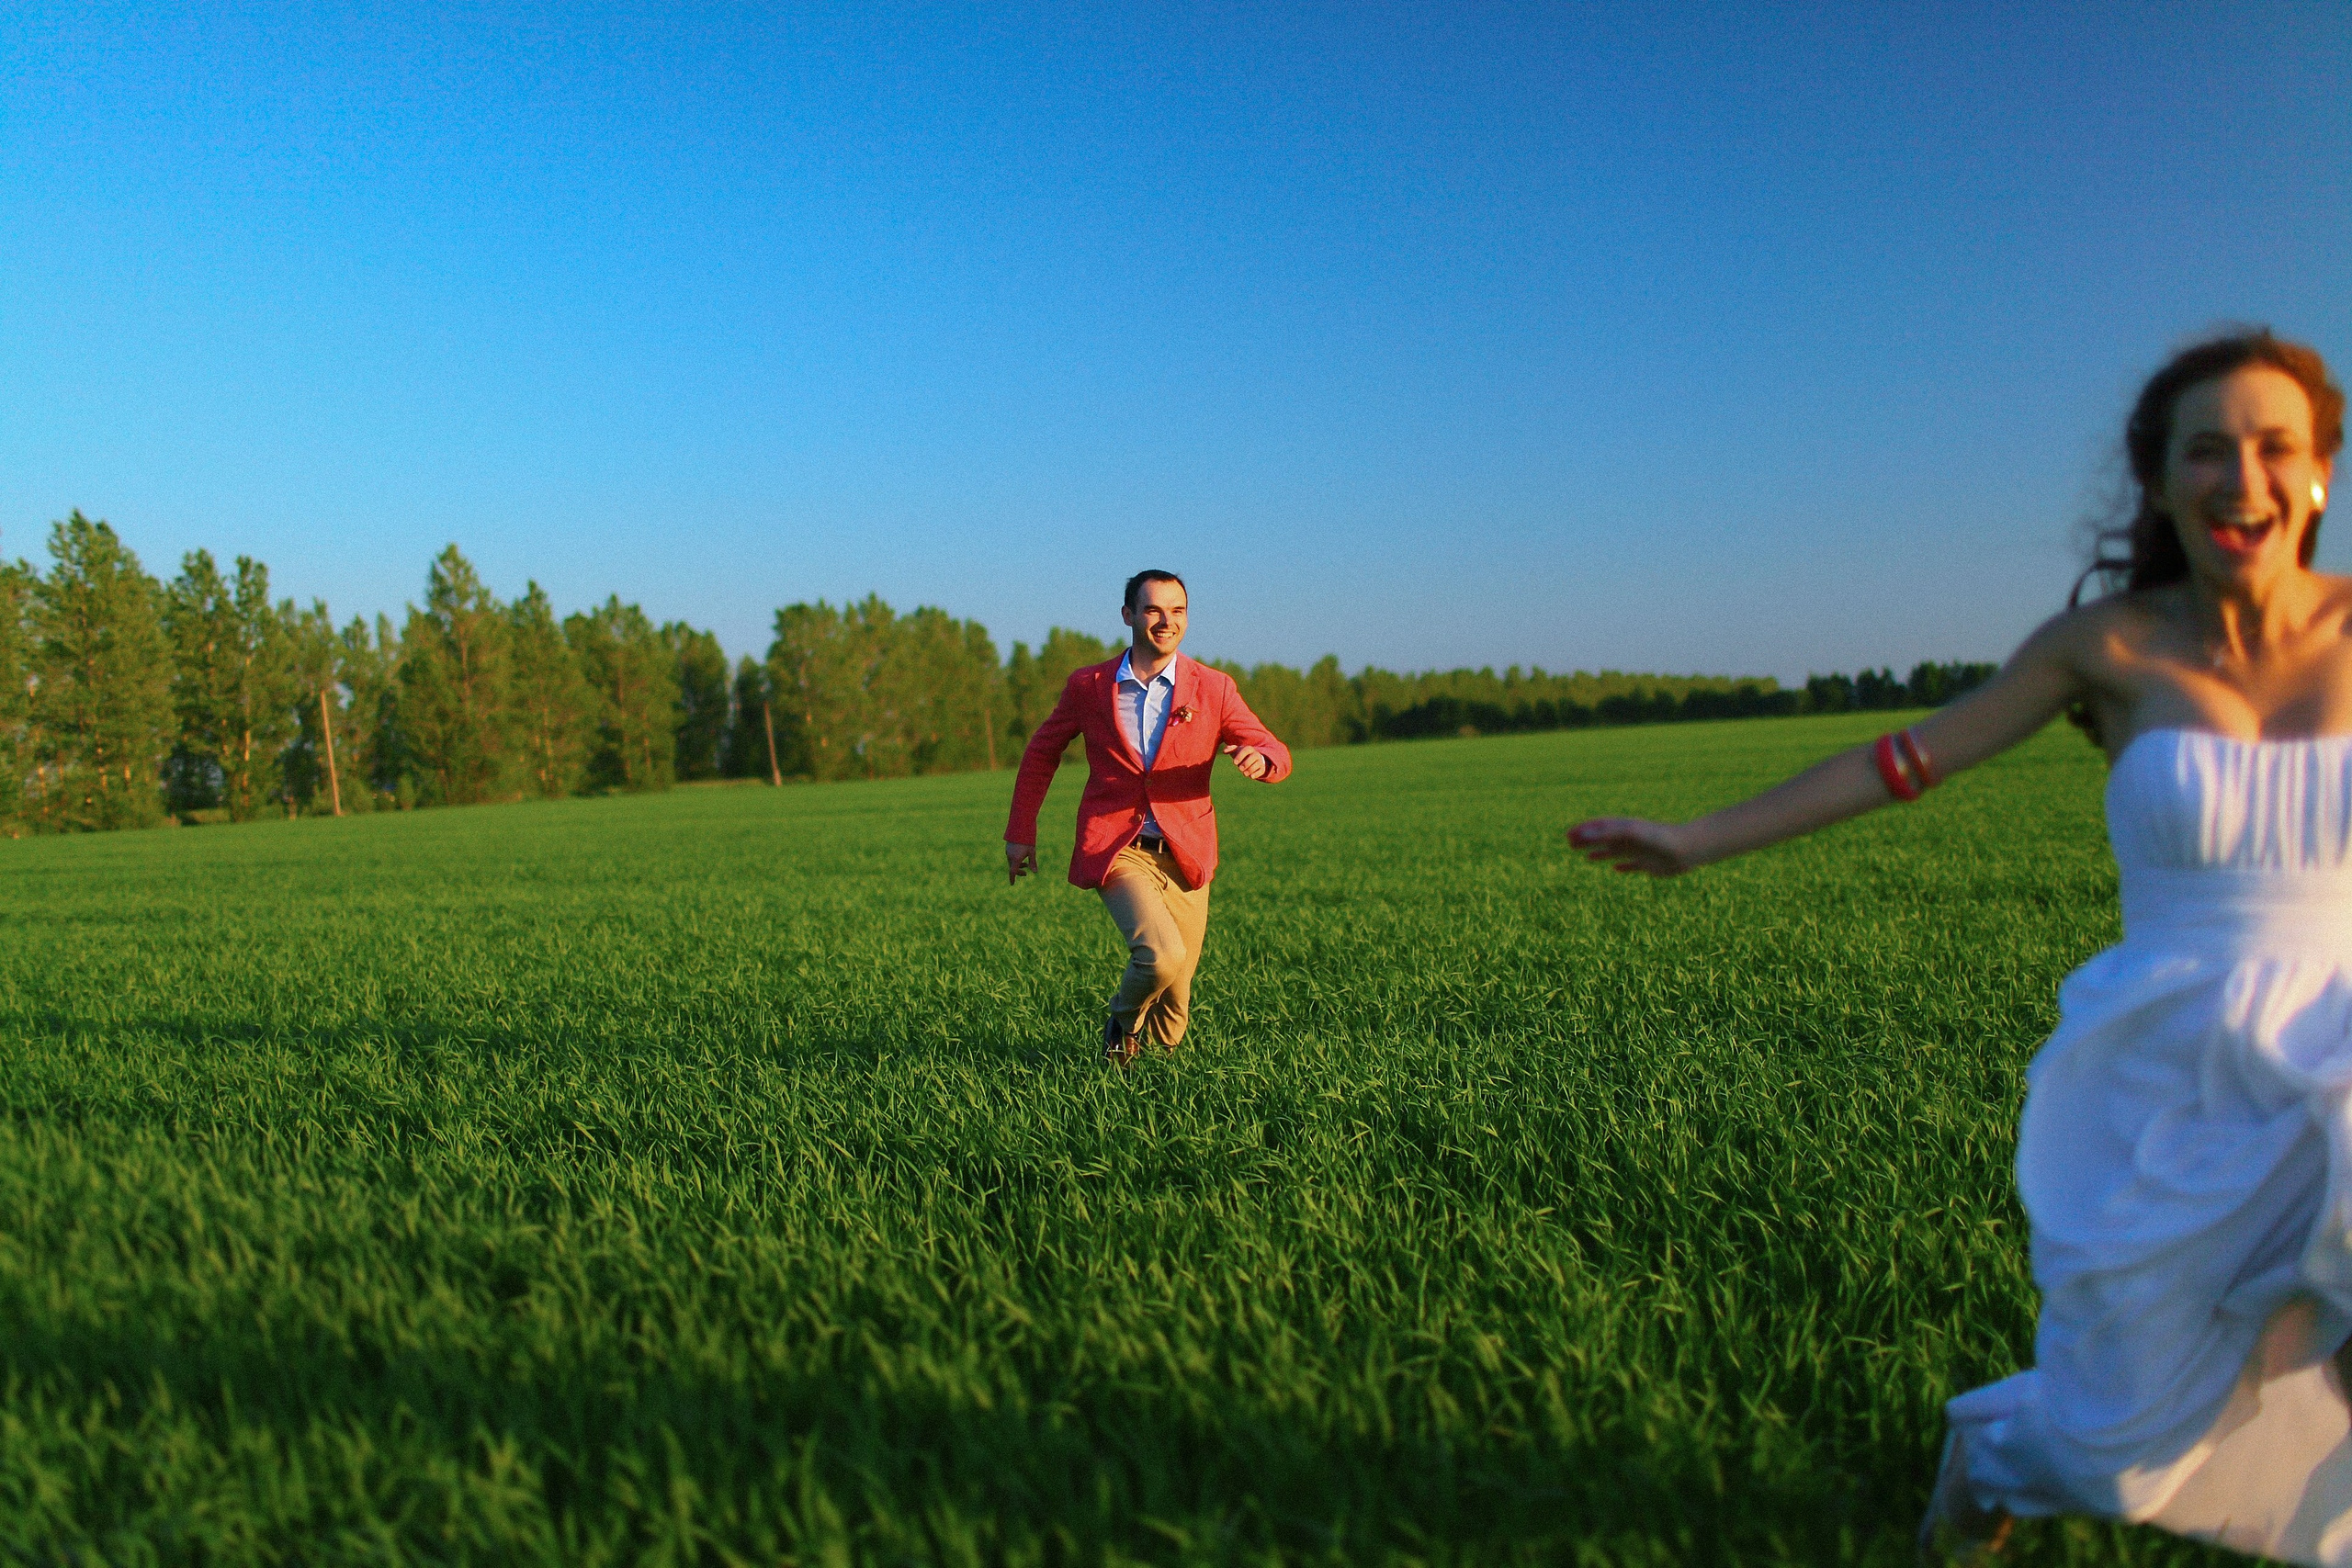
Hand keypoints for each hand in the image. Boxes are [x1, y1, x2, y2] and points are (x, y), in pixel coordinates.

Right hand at [1005, 842, 1037, 883]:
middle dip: (1019, 871)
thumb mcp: (1032, 852)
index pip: (1012, 872)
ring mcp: (1008, 851)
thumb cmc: (1027, 840)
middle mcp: (1010, 856)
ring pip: (1011, 862)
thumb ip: (1033, 862)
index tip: (1012, 884)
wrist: (1020, 827)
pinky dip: (1015, 860)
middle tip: (1025, 874)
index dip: (1012, 878)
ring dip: (1018, 865)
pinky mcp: (1008, 847)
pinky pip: (1010, 857)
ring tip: (1026, 864)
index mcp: (1016, 858)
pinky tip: (1021, 856)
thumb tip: (1035, 872)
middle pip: (1012, 868)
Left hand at [1222, 743, 1269, 780]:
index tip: (1234, 763)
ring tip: (1244, 773)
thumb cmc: (1242, 754)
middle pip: (1253, 757)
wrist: (1254, 759)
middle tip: (1240, 768)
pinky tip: (1251, 776)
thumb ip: (1230, 749)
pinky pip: (1261, 771)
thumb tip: (1224, 751)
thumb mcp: (1236, 751)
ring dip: (1250, 770)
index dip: (1240, 756)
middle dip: (1246, 764)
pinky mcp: (1262, 768)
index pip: (1246, 750)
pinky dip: (1256, 774)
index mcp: (1249, 749)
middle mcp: (1256, 754)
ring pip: (1257, 765)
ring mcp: (1260, 761)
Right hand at [1567, 817, 1698, 876]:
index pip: (1600, 826)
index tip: (1568, 835)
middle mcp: (1631, 838)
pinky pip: (1632, 865)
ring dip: (1601, 853)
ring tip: (1587, 858)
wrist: (1687, 849)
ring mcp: (1639, 851)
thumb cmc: (1659, 838)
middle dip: (1588, 840)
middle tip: (1570, 844)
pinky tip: (1616, 870)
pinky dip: (1623, 867)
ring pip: (1616, 851)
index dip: (1584, 829)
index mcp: (1625, 827)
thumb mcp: (1631, 833)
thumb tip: (1585, 834)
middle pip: (1605, 838)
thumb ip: (1608, 833)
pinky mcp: (1649, 864)